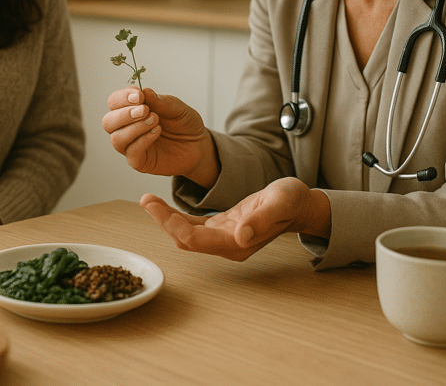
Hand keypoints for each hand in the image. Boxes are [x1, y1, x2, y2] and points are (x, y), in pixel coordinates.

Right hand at [102, 86, 218, 187]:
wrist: (199, 145)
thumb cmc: (184, 124)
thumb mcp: (176, 108)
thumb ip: (160, 101)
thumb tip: (144, 91)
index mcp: (131, 110)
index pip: (114, 102)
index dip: (122, 97)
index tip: (138, 95)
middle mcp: (127, 128)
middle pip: (108, 121)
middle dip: (124, 114)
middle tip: (145, 109)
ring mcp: (132, 146)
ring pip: (117, 138)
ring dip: (134, 127)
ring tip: (155, 120)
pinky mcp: (140, 162)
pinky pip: (132, 153)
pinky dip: (143, 140)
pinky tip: (156, 131)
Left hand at [139, 178, 331, 261]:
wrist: (299, 205)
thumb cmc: (292, 201)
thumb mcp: (281, 202)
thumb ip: (261, 220)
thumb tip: (241, 235)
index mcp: (238, 244)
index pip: (196, 240)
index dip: (172, 225)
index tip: (154, 207)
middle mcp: (227, 246)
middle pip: (185, 239)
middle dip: (163, 222)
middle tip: (146, 200)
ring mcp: (223, 239)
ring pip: (185, 234)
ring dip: (166, 220)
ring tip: (149, 200)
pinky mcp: (221, 228)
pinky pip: (192, 226)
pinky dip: (176, 216)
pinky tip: (163, 205)